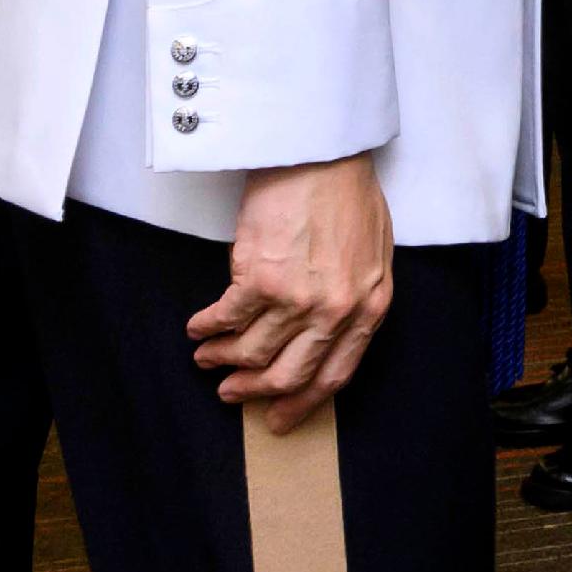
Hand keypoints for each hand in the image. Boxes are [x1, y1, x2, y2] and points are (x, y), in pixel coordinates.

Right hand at [190, 155, 394, 433]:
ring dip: (222, 359)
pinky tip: (198, 327)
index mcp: (369, 307)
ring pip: (251, 351)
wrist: (321, 154)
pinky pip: (226, 319)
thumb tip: (325, 334)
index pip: (335, 374)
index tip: (280, 418)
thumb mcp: (374, 253)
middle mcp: (335, 312)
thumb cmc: (347, 193)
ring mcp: (297, 299)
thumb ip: (355, 298)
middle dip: (255, 390)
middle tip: (233, 394)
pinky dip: (207, 327)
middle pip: (289, 373)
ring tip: (207, 357)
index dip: (303, 402)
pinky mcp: (259, 280)